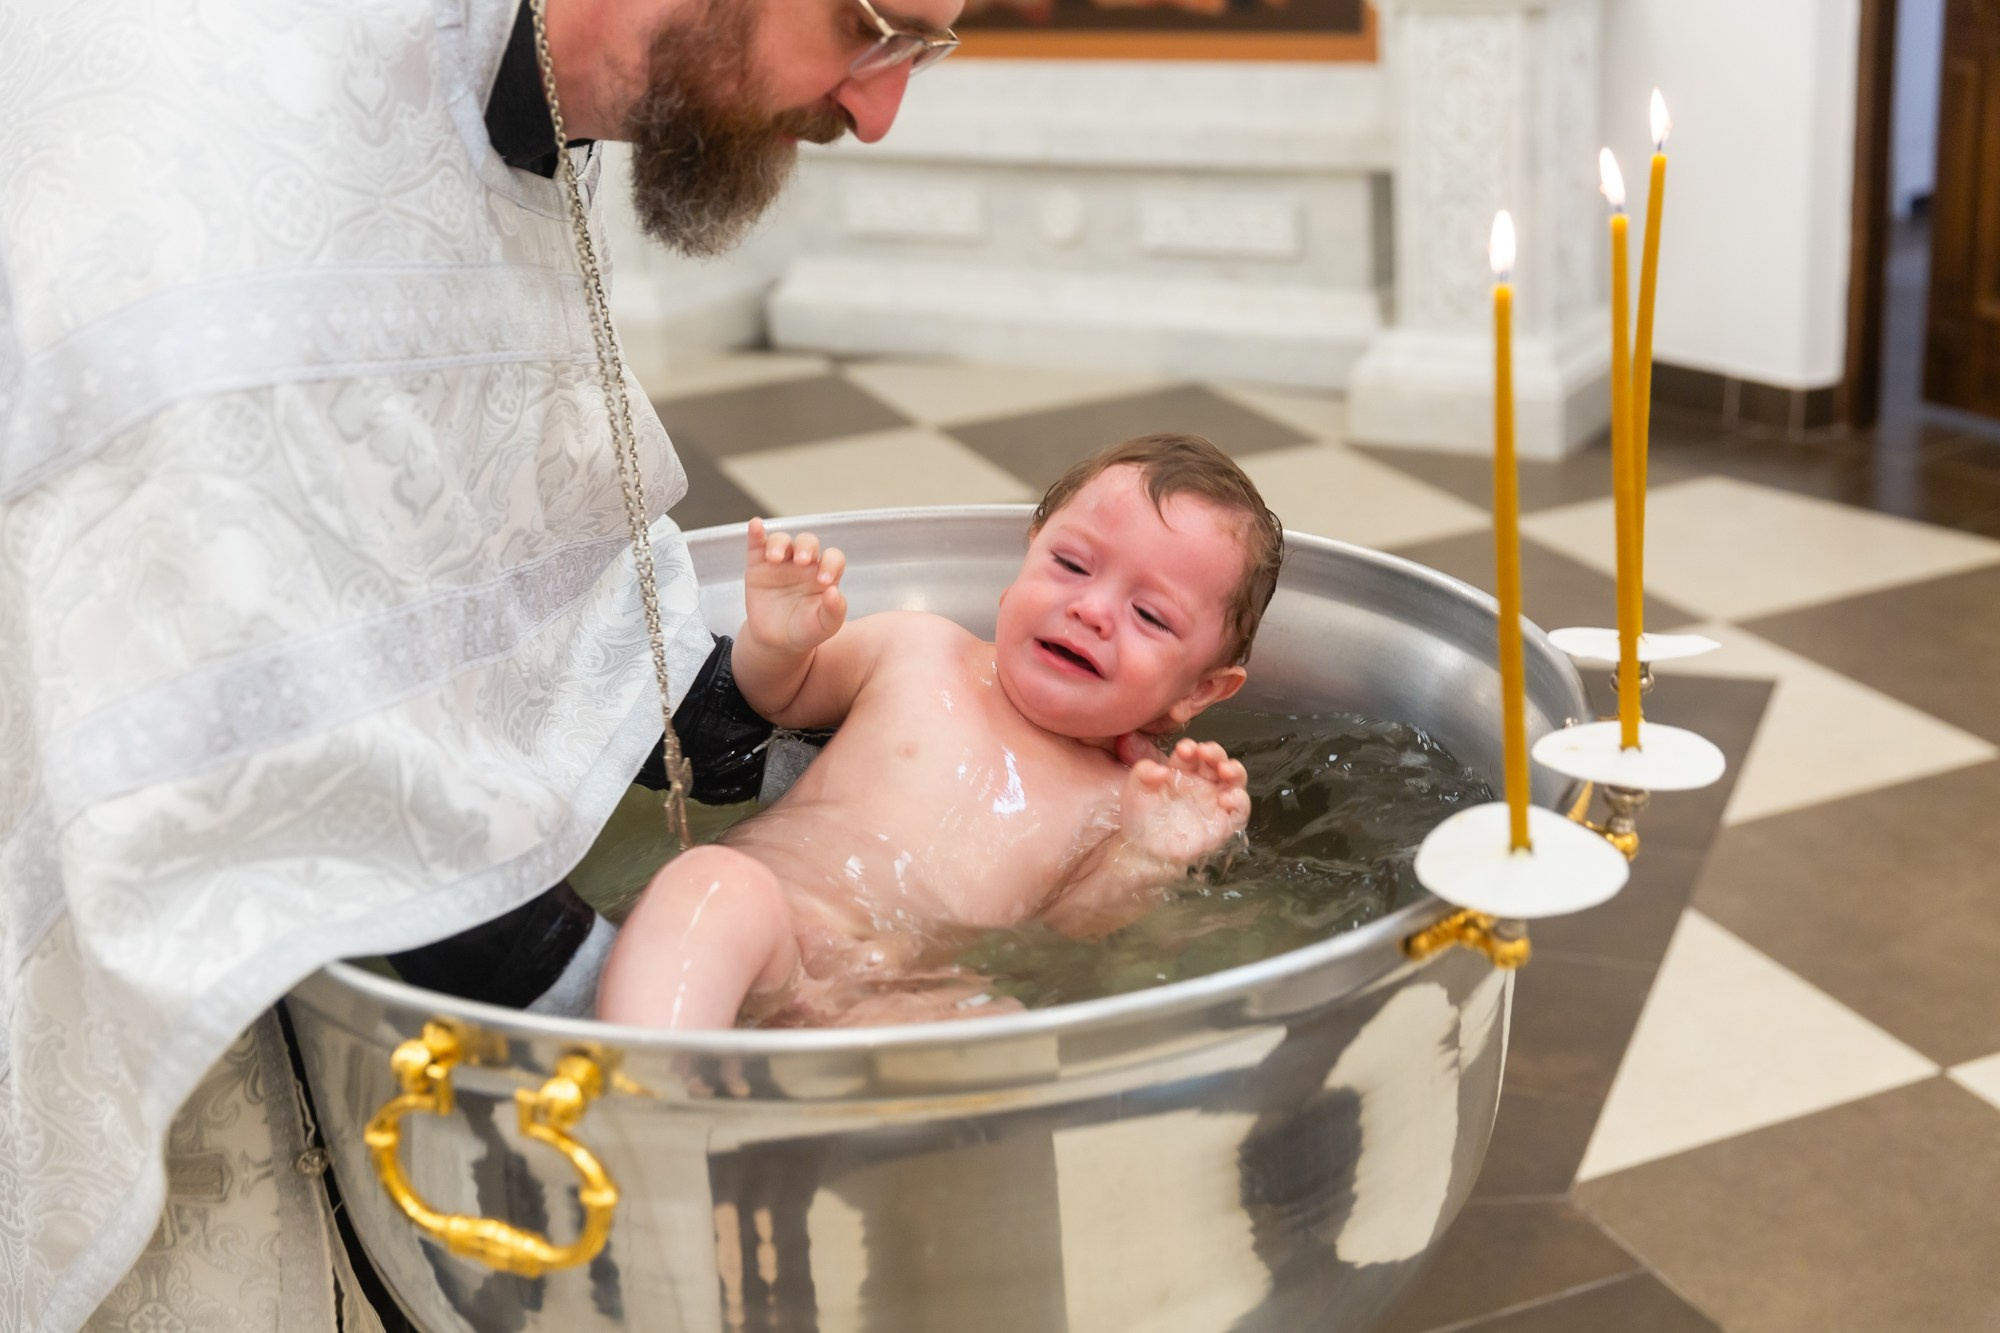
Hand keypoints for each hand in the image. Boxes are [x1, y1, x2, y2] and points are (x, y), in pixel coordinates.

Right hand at [743, 518, 846, 653]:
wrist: (776, 642)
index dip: (831, 563)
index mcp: (824, 574)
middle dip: (806, 547)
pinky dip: (756, 533)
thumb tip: (835, 592)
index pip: (833, 558)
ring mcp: (780, 562)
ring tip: (775, 558)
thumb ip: (834, 611)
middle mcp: (804, 564)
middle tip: (801, 562)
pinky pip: (757, 544)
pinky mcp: (758, 565)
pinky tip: (755, 526)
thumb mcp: (824, 627)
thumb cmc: (805, 631)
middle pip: (808, 542)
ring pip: (782, 540)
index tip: (824, 581)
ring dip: (780, 543)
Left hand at [1120, 738, 1250, 866]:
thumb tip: (1158, 768)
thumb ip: (1143, 774)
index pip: (1193, 754)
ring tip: (1226, 770)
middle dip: (1215, 753)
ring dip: (1234, 771)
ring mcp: (1215, 803)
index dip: (1192, 748)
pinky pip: (1239, 811)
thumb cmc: (1141, 820)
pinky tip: (1229, 797)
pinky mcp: (1223, 824)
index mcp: (1183, 772)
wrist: (1144, 853)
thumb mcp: (1136, 792)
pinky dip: (1240, 801)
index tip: (1184, 749)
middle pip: (1217, 762)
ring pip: (1234, 781)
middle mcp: (1202, 784)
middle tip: (1206, 752)